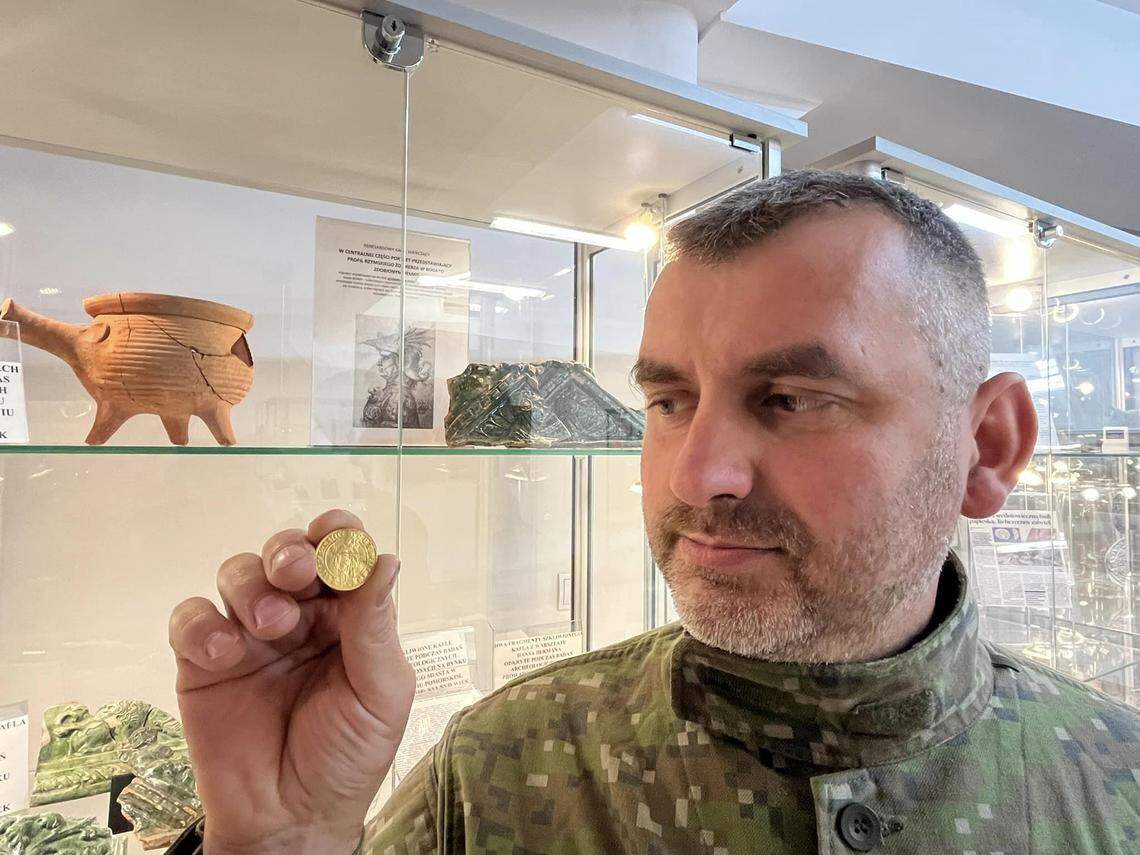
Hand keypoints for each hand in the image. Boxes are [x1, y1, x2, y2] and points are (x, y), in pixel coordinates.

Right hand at [168, 509, 414, 854]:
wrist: (291, 820)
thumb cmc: (347, 757)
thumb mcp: (380, 693)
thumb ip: (375, 627)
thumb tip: (385, 559)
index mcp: (347, 614)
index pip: (341, 555)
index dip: (338, 535)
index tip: (337, 537)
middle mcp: (299, 614)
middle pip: (287, 552)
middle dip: (291, 551)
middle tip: (296, 570)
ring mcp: (249, 634)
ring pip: (239, 573)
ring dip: (252, 585)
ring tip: (270, 624)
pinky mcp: (202, 660)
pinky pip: (191, 618)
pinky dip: (202, 624)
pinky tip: (224, 652)